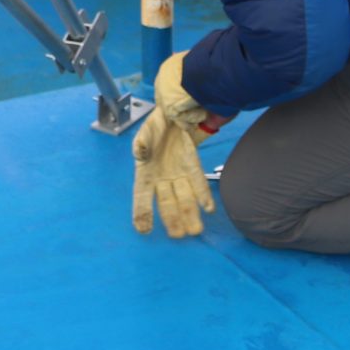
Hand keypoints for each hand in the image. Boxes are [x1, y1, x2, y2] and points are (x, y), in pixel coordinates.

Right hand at [131, 52, 218, 238]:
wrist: (173, 113)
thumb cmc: (155, 127)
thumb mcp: (145, 133)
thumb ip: (142, 144)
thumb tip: (140, 153)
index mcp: (145, 173)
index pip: (142, 197)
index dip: (142, 212)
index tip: (143, 229)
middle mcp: (163, 179)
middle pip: (167, 203)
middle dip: (173, 220)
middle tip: (178, 236)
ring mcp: (179, 175)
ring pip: (184, 199)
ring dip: (189, 214)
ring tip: (195, 230)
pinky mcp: (193, 167)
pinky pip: (198, 184)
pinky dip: (203, 196)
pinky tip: (209, 209)